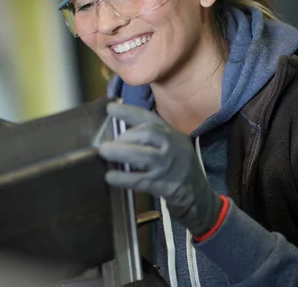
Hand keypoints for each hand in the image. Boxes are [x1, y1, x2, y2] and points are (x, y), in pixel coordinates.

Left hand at [97, 103, 222, 235]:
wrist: (200, 197)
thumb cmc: (178, 168)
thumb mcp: (172, 146)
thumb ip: (151, 138)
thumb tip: (117, 133)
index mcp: (173, 134)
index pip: (149, 117)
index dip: (128, 111)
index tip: (110, 108)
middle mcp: (174, 147)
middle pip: (147, 133)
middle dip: (124, 136)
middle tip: (108, 143)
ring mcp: (169, 167)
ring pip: (144, 155)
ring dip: (120, 152)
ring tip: (104, 152)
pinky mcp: (164, 186)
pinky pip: (139, 180)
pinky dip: (123, 178)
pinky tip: (110, 176)